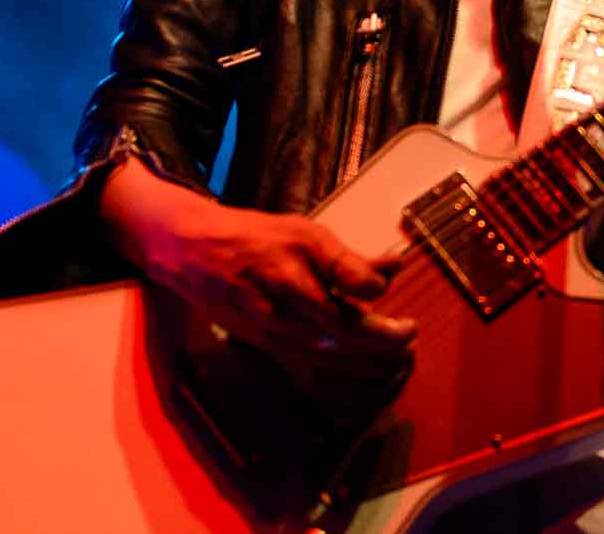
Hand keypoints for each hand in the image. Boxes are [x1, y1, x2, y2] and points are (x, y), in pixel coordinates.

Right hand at [101, 160, 415, 366]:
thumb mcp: (307, 233)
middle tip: (410, 334)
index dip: (375, 286)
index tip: (394, 282)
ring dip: (365, 357)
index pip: (348, 275)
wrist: (193, 249)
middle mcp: (284, 284)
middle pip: (338, 321)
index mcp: (301, 249)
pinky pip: (304, 359)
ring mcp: (268, 316)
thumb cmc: (258, 237)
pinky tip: (363, 371)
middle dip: (380, 335)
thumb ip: (350, 259)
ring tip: (397, 356)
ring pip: (323, 347)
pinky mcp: (258, 338)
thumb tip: (397, 266)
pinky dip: (337, 368)